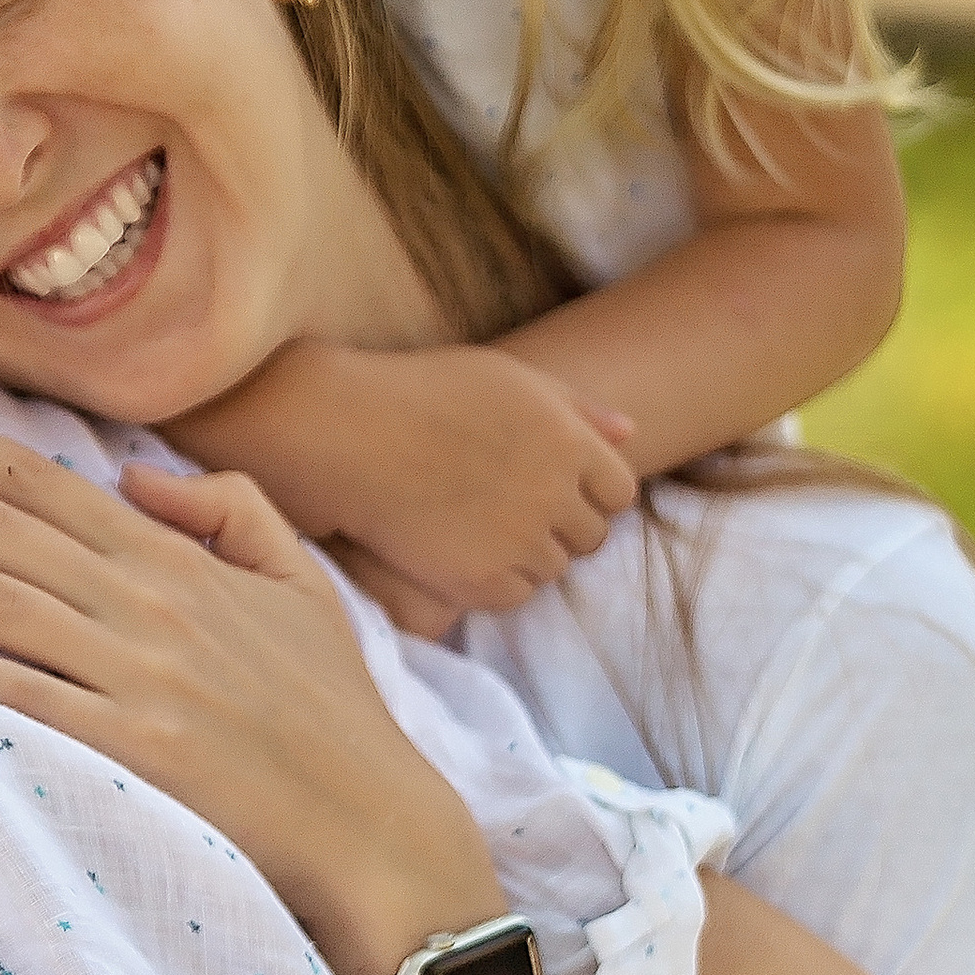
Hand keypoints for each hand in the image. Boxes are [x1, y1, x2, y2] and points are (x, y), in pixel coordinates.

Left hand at [0, 388, 502, 974]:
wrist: (376, 827)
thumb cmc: (333, 712)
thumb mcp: (302, 585)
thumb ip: (230, 511)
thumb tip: (135, 476)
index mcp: (177, 559)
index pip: (37, 480)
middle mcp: (148, 603)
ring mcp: (140, 676)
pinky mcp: (136, 750)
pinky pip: (23, 697)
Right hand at [188, 339, 638, 628]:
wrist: (345, 435)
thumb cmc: (422, 394)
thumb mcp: (507, 379)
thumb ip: (576, 406)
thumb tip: (630, 431)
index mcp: (569, 439)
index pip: (620, 491)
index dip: (590, 492)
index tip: (551, 486)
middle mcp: (555, 492)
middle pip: (591, 536)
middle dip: (561, 526)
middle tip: (506, 509)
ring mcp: (520, 539)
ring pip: (554, 568)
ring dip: (527, 554)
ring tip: (477, 527)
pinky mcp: (482, 579)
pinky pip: (516, 595)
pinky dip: (497, 581)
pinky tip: (460, 550)